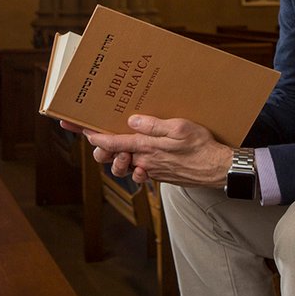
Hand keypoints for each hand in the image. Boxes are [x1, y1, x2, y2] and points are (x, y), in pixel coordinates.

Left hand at [83, 115, 232, 187]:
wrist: (217, 170)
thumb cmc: (201, 147)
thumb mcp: (180, 127)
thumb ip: (154, 125)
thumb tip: (132, 121)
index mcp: (146, 147)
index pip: (112, 142)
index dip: (92, 135)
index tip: (77, 128)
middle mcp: (144, 161)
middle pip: (113, 156)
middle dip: (102, 149)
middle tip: (98, 137)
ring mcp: (151, 170)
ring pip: (125, 165)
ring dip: (119, 157)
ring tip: (122, 146)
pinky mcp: (159, 174)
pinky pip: (139, 168)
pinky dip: (135, 162)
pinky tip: (141, 154)